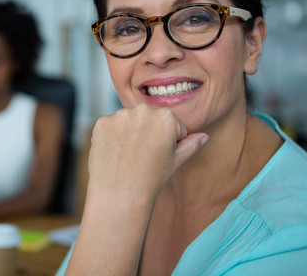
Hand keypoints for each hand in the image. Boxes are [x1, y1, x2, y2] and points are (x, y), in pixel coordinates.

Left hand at [88, 104, 207, 203]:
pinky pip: (111, 126)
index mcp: (167, 117)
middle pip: (149, 118)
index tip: (159, 156)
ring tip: (128, 156)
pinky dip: (112, 137)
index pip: (172, 124)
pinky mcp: (102, 122)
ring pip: (129, 121)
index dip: (168, 142)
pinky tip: (115, 153)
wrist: (119, 196)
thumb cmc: (151, 180)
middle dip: (148, 133)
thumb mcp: (176, 162)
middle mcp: (143, 110)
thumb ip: (191, 145)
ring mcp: (119, 115)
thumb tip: (204, 136)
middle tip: (143, 157)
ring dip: (130, 133)